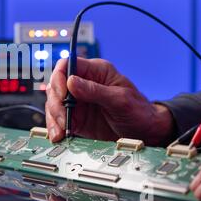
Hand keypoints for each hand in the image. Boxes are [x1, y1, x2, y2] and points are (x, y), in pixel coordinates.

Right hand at [45, 58, 173, 144]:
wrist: (147, 135)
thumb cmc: (139, 111)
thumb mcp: (120, 100)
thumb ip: (95, 90)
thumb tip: (71, 81)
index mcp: (96, 72)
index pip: (68, 65)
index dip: (60, 77)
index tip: (62, 94)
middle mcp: (83, 85)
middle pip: (56, 86)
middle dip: (56, 102)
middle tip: (63, 118)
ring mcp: (78, 102)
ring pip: (54, 103)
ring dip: (54, 117)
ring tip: (61, 131)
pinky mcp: (76, 119)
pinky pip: (58, 120)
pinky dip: (55, 128)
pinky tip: (59, 135)